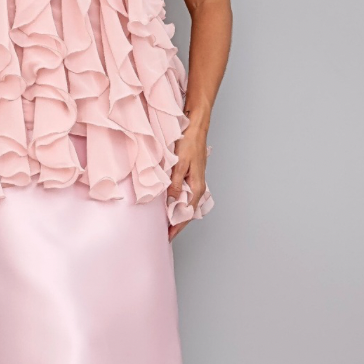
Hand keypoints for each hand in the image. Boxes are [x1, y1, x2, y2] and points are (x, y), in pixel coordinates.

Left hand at [166, 118, 208, 240]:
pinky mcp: (191, 177)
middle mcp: (198, 187)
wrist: (196, 127)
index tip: (168, 236)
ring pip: (186, 204)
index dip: (177, 226)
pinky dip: (177, 203)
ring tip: (165, 223)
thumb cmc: (189, 143)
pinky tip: (169, 205)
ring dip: (176, 213)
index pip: (187, 213)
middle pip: (187, 211)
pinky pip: (185, 195)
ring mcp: (195, 182)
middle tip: (164, 234)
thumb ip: (174, 184)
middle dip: (177, 223)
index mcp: (197, 186)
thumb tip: (170, 202)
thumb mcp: (179, 164)